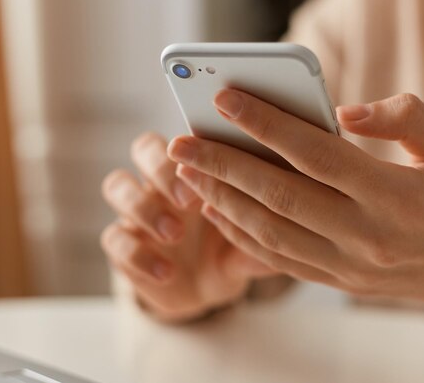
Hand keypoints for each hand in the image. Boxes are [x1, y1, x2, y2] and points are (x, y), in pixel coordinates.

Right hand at [101, 132, 274, 321]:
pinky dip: (138, 254)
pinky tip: (167, 271)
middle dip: (162, 167)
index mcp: (196, 165)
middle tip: (188, 196)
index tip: (217, 162)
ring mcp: (137, 209)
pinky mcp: (124, 244)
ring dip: (145, 207)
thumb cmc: (234, 245)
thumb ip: (274, 217)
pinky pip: (114, 239)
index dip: (195, 145)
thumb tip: (309, 199)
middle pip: (142, 147)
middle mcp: (161, 178)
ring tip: (175, 234)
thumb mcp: (256, 233)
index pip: (186, 134)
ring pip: (117, 185)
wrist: (208, 287)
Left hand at [167, 90, 423, 315]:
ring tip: (188, 174)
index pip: (314, 152)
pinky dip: (242, 235)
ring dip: (222, 201)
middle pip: (278, 194)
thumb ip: (400, 118)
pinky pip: (280, 260)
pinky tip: (217, 210)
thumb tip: (341, 111)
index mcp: (395, 195)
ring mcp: (350, 266)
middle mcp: (366, 236)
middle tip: (179, 143)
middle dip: (221, 165)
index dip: (265, 123)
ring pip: (270, 231)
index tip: (224, 100)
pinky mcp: (340, 283)